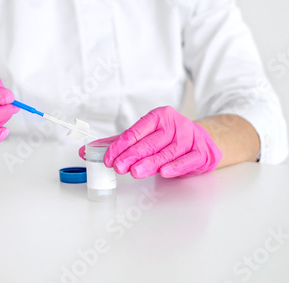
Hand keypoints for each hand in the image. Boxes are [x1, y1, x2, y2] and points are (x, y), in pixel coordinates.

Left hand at [80, 106, 221, 177]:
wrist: (201, 141)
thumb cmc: (167, 138)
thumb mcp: (144, 136)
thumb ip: (117, 143)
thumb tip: (87, 151)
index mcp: (159, 116)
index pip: (136, 131)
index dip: (121, 145)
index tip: (108, 158)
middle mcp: (175, 124)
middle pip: (150, 142)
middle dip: (132, 155)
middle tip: (118, 166)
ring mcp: (189, 138)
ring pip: (167, 152)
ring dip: (150, 163)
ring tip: (135, 172)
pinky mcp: (200, 152)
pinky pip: (187, 160)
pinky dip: (175, 167)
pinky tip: (163, 172)